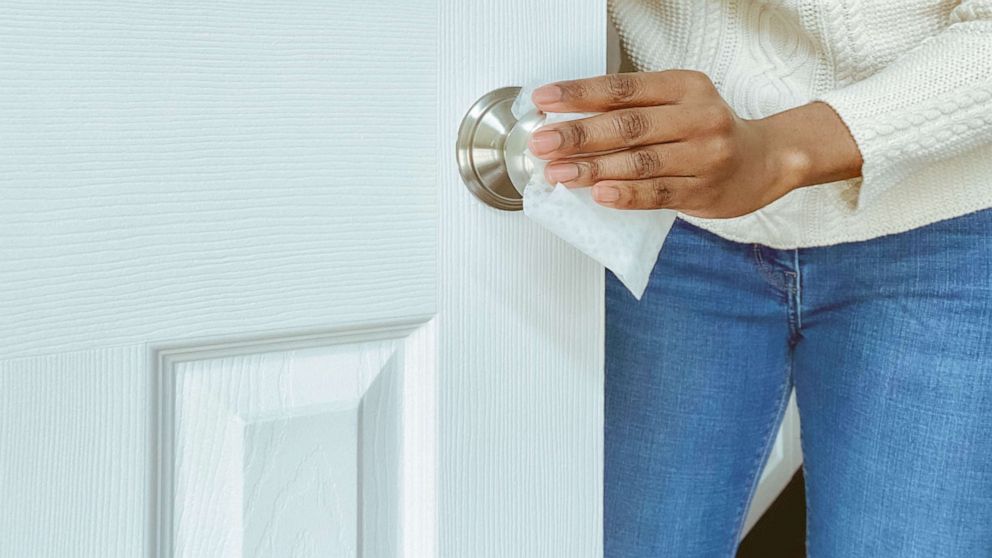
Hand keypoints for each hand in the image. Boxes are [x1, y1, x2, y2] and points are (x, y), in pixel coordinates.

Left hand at [528, 71, 862, 217]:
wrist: (766, 161)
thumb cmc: (707, 131)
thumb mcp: (677, 105)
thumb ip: (630, 111)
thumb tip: (566, 121)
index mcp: (685, 87)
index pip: (623, 88)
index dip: (579, 94)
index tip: (543, 100)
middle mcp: (698, 117)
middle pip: (628, 125)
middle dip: (578, 134)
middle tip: (542, 143)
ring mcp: (704, 156)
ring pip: (640, 162)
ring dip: (593, 169)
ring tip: (558, 173)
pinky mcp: (704, 190)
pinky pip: (658, 194)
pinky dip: (626, 194)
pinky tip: (599, 194)